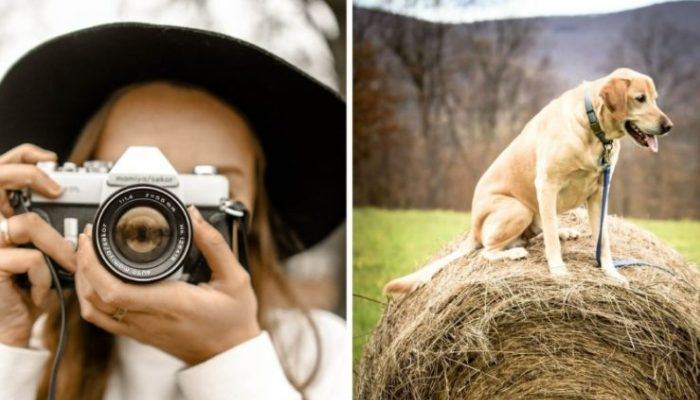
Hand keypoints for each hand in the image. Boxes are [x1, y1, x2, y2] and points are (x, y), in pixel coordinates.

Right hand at [0, 144, 74, 346]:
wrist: (14, 330)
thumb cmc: (31, 292)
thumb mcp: (47, 258)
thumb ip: (52, 235)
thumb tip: (82, 222)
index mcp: (3, 219)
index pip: (2, 174)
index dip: (23, 157)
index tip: (52, 159)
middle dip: (27, 174)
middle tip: (57, 188)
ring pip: (28, 225)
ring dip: (57, 248)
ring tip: (67, 268)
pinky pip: (31, 260)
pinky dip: (45, 278)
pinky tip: (40, 293)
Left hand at [75, 206, 260, 364]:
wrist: (230, 354)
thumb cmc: (233, 319)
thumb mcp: (235, 277)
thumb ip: (214, 245)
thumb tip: (194, 217)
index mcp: (170, 303)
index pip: (114, 290)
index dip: (93, 264)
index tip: (93, 238)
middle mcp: (149, 319)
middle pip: (95, 298)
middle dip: (82, 264)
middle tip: (87, 238)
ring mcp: (140, 330)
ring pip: (93, 311)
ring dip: (82, 282)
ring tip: (87, 256)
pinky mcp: (139, 334)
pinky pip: (103, 319)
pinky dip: (90, 298)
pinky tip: (97, 280)